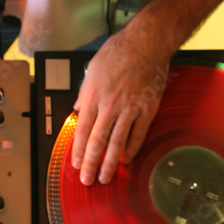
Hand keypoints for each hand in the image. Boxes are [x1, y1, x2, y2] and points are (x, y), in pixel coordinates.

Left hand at [72, 16, 170, 184]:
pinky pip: (138, 134)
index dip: (78, 150)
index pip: (82, 129)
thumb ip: (84, 93)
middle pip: (97, 141)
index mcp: (93, 95)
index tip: (76, 164)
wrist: (145, 43)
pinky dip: (132, 149)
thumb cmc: (118, 52)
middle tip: (87, 180)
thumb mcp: (92, 70)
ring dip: (110, 163)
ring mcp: (130, 108)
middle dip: (90, 164)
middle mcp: (110, 104)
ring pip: (117, 142)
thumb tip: (78, 110)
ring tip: (105, 177)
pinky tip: (127, 160)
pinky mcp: (147, 108)